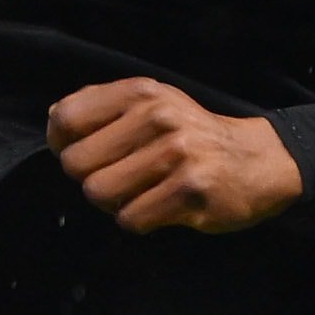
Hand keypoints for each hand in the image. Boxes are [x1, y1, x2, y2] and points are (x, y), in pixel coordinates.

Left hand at [48, 78, 301, 233]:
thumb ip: (103, 106)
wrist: (260, 159)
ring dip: (114, 203)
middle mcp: (157, 118)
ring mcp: (176, 154)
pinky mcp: (191, 190)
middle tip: (119, 179)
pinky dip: (138, 221)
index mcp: (141, 94)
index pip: (66, 118)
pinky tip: (160, 208)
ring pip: (99, 193)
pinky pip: (131, 218)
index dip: (61, 144)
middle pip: (76, 164)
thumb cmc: (193, 134)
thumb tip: (53, 120)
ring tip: (140, 194)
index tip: (81, 154)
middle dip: (90, 178)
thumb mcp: (153, 103)